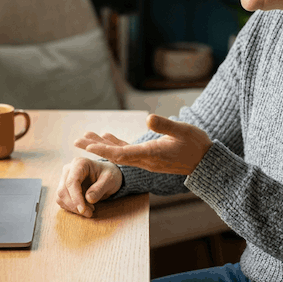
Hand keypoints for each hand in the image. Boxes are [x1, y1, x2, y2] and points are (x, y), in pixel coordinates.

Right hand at [56, 158, 122, 217]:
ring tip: (90, 209)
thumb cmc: (109, 175)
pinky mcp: (64, 188)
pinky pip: (62, 201)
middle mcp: (69, 170)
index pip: (71, 182)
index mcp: (79, 163)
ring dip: (73, 208)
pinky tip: (84, 207)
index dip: (76, 198)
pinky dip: (72, 208)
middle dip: (75, 205)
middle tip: (89, 212)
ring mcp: (64, 178)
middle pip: (63, 191)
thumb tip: (88, 199)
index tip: (83, 210)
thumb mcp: (109, 180)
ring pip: (60, 197)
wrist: (107, 176)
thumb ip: (100, 188)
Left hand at [75, 114, 212, 175]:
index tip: (89, 146)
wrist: (206, 162)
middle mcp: (145, 160)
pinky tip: (107, 137)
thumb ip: (165, 125)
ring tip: (85, 138)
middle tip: (76, 143)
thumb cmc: (196, 145)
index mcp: (151, 154)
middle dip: (96, 148)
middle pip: (115, 155)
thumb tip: (147, 119)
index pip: (122, 154)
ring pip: (119, 153)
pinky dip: (116, 144)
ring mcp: (146, 160)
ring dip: (102, 146)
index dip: (105, 149)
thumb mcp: (183, 131)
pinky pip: (128, 151)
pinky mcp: (150, 157)